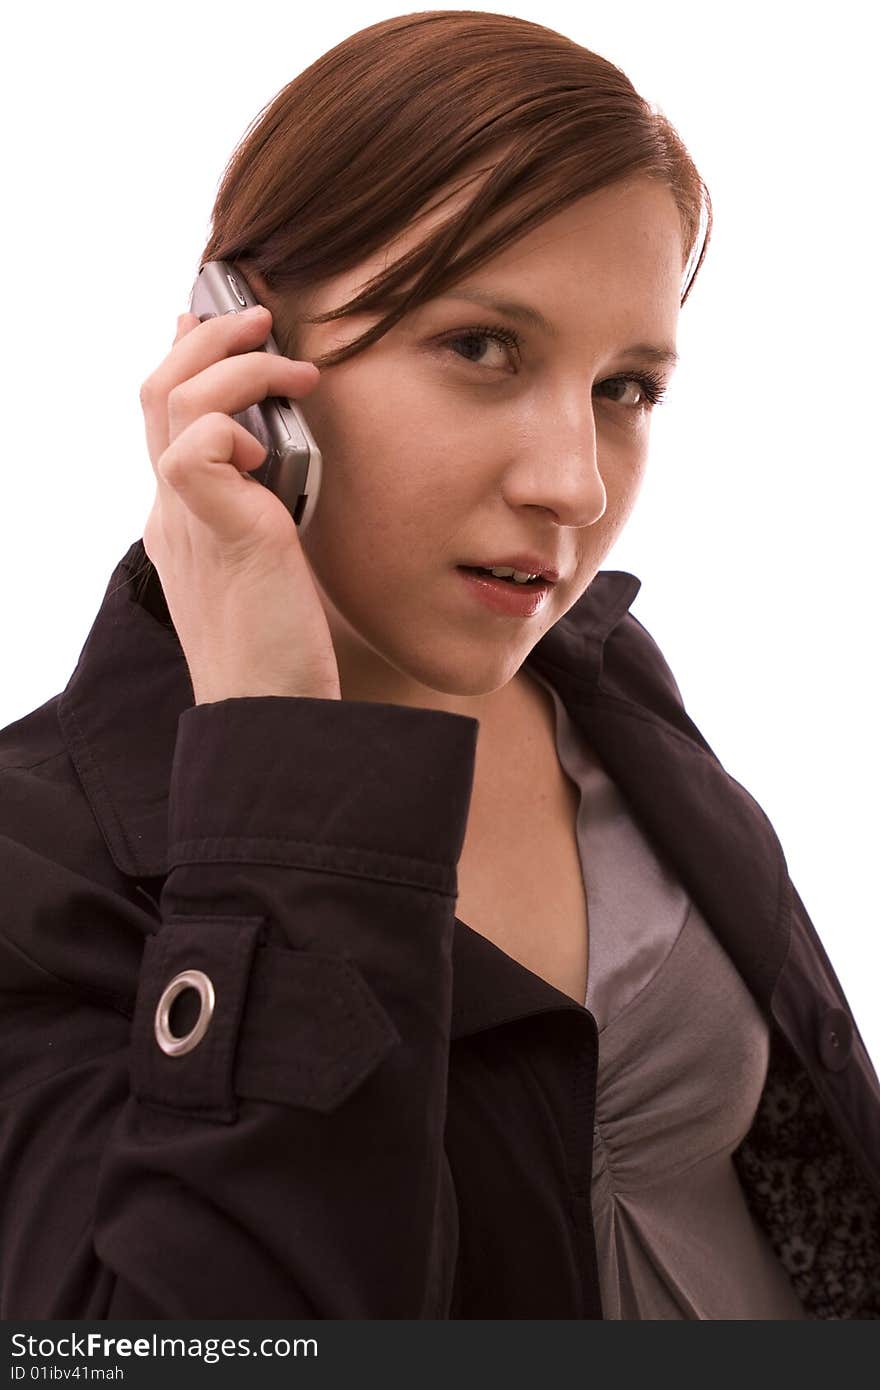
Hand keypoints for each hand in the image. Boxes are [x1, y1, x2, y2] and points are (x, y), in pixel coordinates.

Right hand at [140, 306, 340, 703]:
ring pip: (170, 399)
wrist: (271, 712)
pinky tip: (272, 451)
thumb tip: (286, 466)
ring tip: (292, 365)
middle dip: (205, 338)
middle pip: (154, 390)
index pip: (163, 417)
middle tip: (258, 317)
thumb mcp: (270, 563)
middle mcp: (170, 510)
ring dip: (233, 364)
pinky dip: (232, 426)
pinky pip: (194, 444)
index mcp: (180, 515)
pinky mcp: (215, 531)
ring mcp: (184, 519)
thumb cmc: (280, 647)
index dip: (184, 360)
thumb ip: (265, 513)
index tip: (212, 321)